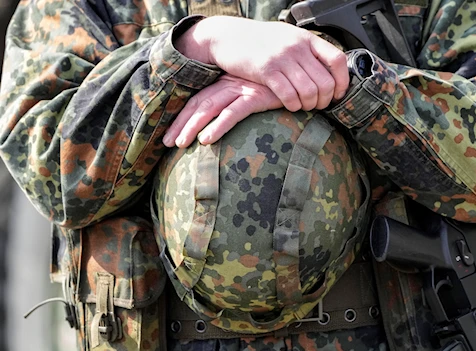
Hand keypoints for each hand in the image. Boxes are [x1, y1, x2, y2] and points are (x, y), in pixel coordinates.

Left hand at [163, 74, 282, 147]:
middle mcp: (230, 83)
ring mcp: (242, 88)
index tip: (170, 137)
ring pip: (209, 107)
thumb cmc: (280, 90)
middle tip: (166, 144)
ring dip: (193, 126)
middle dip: (180, 124)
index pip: (198, 100)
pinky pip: (233, 113)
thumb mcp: (256, 95)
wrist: (305, 77)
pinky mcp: (256, 96)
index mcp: (227, 82)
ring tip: (181, 145)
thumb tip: (225, 126)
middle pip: (198, 104)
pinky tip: (207, 139)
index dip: (182, 118)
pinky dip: (218, 126)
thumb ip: (241, 105)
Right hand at [175, 16, 348, 111]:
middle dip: (325, 100)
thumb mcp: (287, 37)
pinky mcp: (266, 70)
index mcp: (306, 39)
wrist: (227, 36)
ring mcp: (282, 58)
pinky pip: (289, 95)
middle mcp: (297, 47)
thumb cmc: (259, 41)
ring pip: (309, 91)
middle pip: (325, 82)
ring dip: (309, 105)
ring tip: (303, 107)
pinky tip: (290, 106)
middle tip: (318, 106)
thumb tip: (328, 70)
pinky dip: (293, 106)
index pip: (337, 60)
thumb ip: (307, 51)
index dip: (342, 81)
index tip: (338, 93)